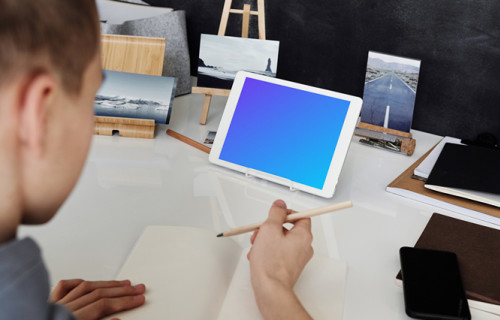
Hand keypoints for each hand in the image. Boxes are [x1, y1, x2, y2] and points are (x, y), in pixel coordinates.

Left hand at [50, 279, 145, 319]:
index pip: (105, 305)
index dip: (125, 301)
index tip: (139, 298)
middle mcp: (64, 309)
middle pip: (99, 293)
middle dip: (122, 291)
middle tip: (138, 288)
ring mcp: (56, 305)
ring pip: (85, 287)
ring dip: (107, 284)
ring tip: (122, 283)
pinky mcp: (47, 305)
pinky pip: (64, 288)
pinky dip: (78, 283)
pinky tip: (88, 283)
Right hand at [247, 200, 312, 318]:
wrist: (270, 289)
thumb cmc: (271, 264)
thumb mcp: (269, 229)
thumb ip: (275, 213)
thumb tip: (280, 205)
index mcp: (303, 235)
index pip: (301, 216)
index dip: (286, 213)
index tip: (275, 215)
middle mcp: (303, 247)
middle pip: (288, 229)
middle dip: (271, 228)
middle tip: (261, 231)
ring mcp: (297, 258)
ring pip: (281, 241)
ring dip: (267, 240)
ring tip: (257, 246)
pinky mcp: (289, 267)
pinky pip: (279, 253)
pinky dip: (268, 251)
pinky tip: (258, 256)